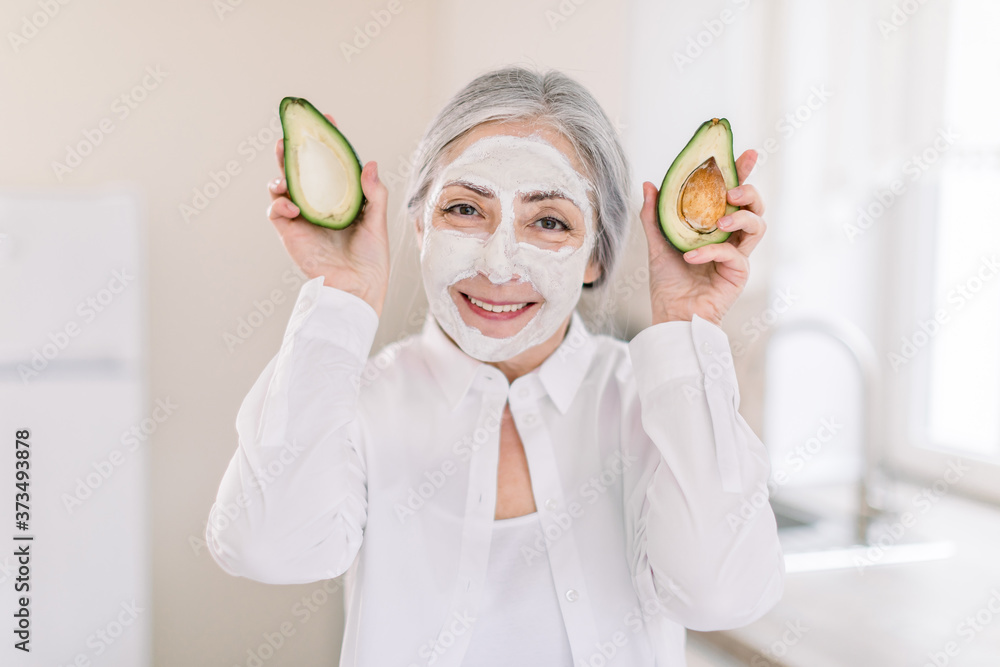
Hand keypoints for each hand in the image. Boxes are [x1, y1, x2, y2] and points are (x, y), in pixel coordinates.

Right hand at [267, 112, 389, 317]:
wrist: (358, 289)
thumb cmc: (371, 260)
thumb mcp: (378, 222)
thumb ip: (375, 193)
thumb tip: (370, 163)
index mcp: (340, 199)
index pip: (331, 165)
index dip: (327, 142)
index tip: (327, 119)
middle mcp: (319, 205)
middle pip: (301, 171)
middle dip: (294, 150)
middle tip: (292, 133)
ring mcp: (302, 218)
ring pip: (282, 186)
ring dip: (280, 173)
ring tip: (286, 170)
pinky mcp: (290, 233)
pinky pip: (276, 211)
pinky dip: (279, 204)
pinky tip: (292, 206)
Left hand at [638, 149, 765, 326]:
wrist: (670, 315)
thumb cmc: (668, 282)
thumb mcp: (657, 243)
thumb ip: (654, 215)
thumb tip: (649, 184)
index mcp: (716, 226)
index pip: (733, 195)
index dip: (742, 173)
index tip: (746, 154)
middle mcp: (731, 238)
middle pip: (756, 206)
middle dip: (749, 192)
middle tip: (732, 191)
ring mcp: (738, 256)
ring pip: (758, 226)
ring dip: (740, 218)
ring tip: (718, 222)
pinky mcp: (739, 274)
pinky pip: (734, 256)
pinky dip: (712, 252)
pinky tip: (691, 256)